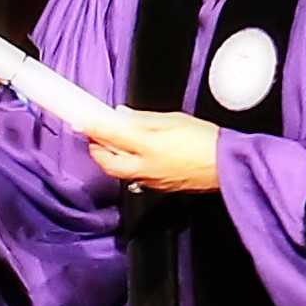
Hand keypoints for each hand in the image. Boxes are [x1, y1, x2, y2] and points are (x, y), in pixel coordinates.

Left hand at [89, 111, 220, 192]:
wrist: (225, 167)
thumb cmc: (205, 142)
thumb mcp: (173, 120)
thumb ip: (143, 119)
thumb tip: (122, 117)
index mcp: (147, 146)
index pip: (109, 135)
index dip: (91, 127)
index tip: (80, 121)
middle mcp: (143, 167)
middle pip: (106, 162)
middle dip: (97, 148)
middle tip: (96, 134)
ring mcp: (148, 180)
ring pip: (118, 171)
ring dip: (110, 157)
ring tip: (114, 143)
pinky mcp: (156, 188)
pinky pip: (133, 176)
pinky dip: (127, 165)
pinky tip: (134, 155)